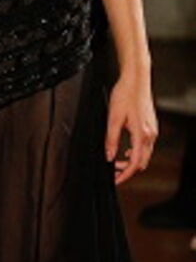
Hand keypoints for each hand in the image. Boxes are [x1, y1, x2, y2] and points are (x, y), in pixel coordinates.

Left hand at [106, 69, 157, 184]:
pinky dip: (135, 153)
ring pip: (144, 154)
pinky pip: (145, 146)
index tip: (115, 181)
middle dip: (128, 170)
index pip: (135, 163)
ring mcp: (152, 131)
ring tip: (115, 164)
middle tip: (113, 174)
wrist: (136, 80)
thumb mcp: (112, 118)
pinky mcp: (150, 126)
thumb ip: (111, 139)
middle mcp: (150, 135)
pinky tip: (124, 151)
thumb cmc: (124, 95)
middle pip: (142, 162)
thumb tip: (109, 156)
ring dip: (131, 162)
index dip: (125, 175)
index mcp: (142, 135)